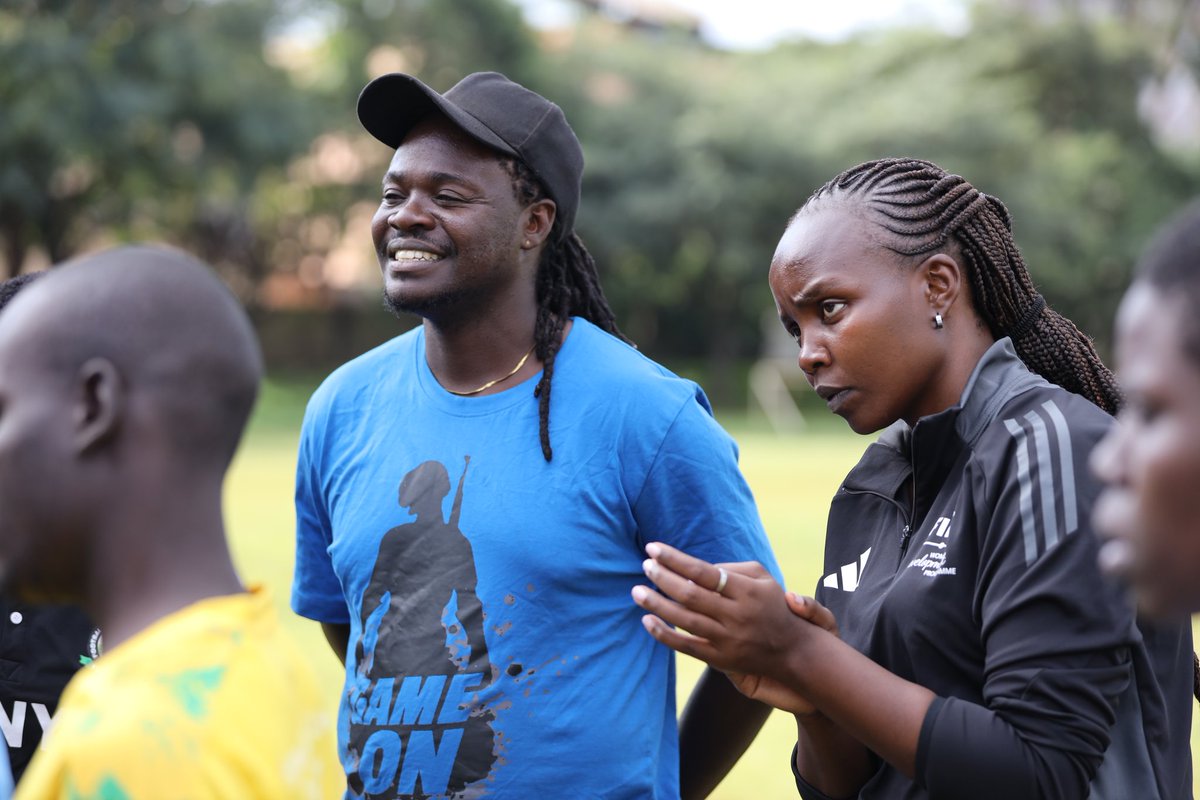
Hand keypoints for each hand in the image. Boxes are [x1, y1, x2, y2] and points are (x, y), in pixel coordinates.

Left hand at [630, 542, 836, 714]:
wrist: (793, 651)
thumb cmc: (773, 606)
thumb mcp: (763, 579)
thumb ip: (732, 568)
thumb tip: (694, 567)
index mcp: (747, 590)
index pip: (704, 571)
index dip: (675, 559)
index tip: (653, 549)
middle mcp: (737, 614)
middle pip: (690, 594)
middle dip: (662, 578)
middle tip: (644, 567)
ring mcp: (728, 639)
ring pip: (684, 620)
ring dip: (657, 604)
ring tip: (637, 591)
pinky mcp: (720, 659)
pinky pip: (686, 646)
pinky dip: (664, 634)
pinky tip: (647, 621)